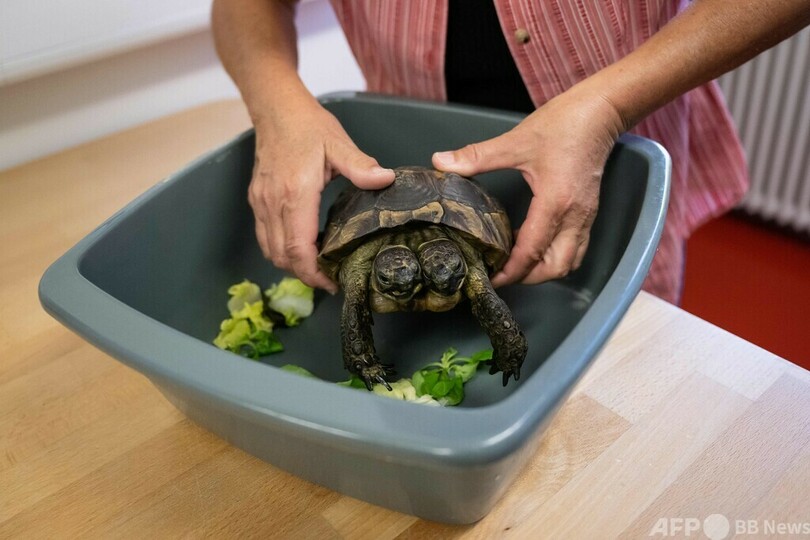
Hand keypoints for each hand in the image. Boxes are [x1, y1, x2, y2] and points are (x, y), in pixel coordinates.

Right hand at [248, 96, 394, 292]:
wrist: (275, 109)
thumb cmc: (307, 125)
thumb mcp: (338, 144)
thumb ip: (361, 166)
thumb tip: (386, 180)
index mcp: (295, 194)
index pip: (299, 250)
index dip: (315, 273)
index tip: (334, 282)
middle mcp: (273, 203)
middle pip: (283, 257)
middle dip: (306, 275)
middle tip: (331, 279)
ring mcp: (261, 203)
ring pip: (271, 251)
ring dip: (292, 265)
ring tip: (318, 267)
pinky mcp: (257, 200)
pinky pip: (265, 237)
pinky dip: (282, 250)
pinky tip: (302, 247)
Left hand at [432, 87, 624, 287]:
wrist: (601, 111)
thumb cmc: (565, 124)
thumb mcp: (515, 141)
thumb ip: (476, 157)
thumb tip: (441, 162)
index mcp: (555, 202)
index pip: (531, 252)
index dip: (510, 271)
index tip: (491, 278)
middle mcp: (574, 216)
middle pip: (556, 268)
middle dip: (529, 277)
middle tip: (502, 273)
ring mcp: (585, 216)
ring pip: (569, 261)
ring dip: (544, 269)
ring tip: (516, 260)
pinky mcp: (588, 211)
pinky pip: (574, 246)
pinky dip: (554, 253)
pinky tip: (532, 240)